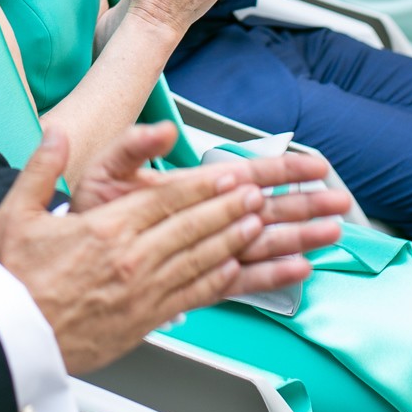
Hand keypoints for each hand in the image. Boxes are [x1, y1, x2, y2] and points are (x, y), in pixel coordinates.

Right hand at [0, 129, 327, 373]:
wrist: (11, 339)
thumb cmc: (15, 280)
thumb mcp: (16, 213)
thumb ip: (40, 169)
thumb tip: (56, 136)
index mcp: (106, 230)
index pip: (166, 200)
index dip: (204, 186)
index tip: (231, 175)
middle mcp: (132, 259)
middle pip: (192, 227)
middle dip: (229, 208)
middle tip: (257, 194)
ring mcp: (142, 292)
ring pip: (199, 260)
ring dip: (233, 240)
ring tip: (259, 225)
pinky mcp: (144, 320)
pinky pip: (191, 297)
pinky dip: (217, 280)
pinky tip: (235, 270)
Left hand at [70, 121, 349, 295]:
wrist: (72, 255)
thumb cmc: (89, 211)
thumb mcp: (107, 168)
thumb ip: (136, 147)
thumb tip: (164, 132)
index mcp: (191, 186)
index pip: (247, 173)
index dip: (283, 169)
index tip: (314, 166)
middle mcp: (204, 215)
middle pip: (265, 207)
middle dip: (304, 203)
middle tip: (339, 203)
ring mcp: (204, 246)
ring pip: (262, 241)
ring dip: (298, 236)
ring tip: (330, 233)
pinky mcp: (197, 276)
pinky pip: (240, 278)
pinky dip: (270, 276)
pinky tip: (298, 271)